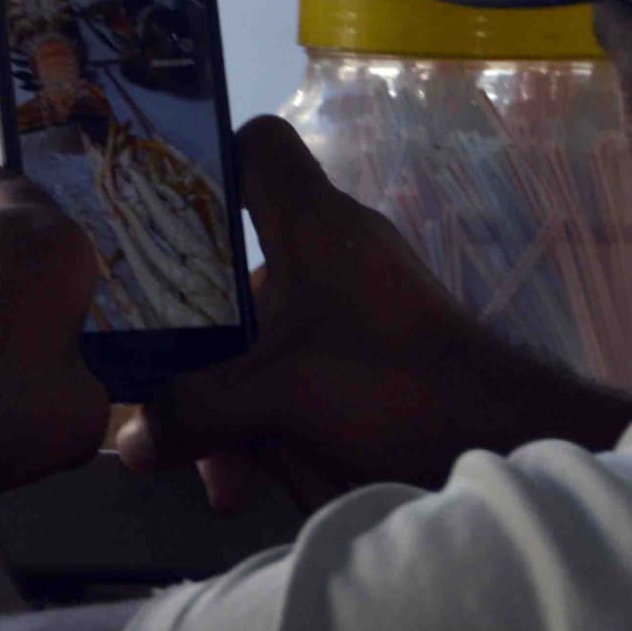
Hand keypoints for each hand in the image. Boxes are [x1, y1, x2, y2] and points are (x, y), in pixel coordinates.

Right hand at [118, 117, 631, 512]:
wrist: (506, 438)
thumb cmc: (392, 384)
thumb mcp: (278, 398)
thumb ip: (195, 411)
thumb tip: (126, 440)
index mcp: (312, 223)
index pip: (256, 146)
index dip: (205, 165)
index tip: (159, 217)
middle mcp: (334, 247)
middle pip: (240, 266)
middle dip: (201, 347)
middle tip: (170, 407)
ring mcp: (359, 299)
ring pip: (267, 335)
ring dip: (235, 406)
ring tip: (225, 482)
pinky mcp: (378, 348)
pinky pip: (303, 369)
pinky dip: (277, 419)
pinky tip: (261, 483)